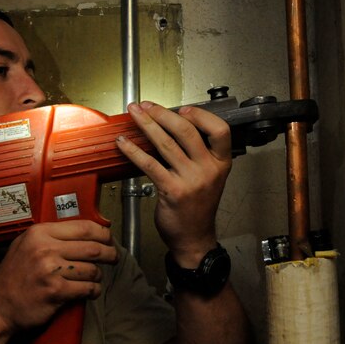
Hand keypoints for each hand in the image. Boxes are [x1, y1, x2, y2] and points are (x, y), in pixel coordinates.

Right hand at [0, 220, 117, 332]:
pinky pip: (87, 289)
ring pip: (92, 269)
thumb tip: (84, 230)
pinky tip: (91, 291)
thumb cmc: (13, 275)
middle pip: (93, 248)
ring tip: (95, 278)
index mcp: (40, 233)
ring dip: (98, 275)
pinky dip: (94, 291)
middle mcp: (46, 249)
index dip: (103, 233)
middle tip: (113, 257)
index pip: (83, 227)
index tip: (109, 238)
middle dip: (109, 253)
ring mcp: (50, 271)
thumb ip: (51, 235)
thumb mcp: (26, 244)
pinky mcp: (55, 292)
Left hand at [116, 101, 231, 266]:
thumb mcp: (209, 177)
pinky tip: (123, 143)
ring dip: (146, 125)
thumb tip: (172, 127)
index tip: (183, 109)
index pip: (220, 130)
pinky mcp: (171, 190)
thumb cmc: (198, 207)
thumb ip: (199, 154)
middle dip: (163, 113)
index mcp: (221, 163)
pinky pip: (149, 164)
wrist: (194, 238)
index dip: (201, 115)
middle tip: (147, 105)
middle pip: (187, 131)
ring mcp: (191, 180)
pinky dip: (133, 150)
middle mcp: (208, 169)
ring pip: (166, 143)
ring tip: (134, 114)